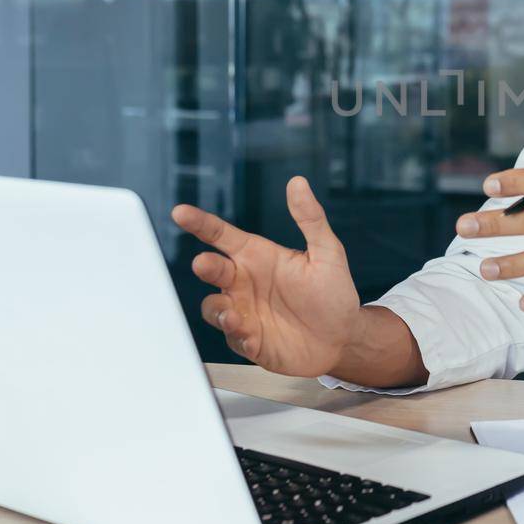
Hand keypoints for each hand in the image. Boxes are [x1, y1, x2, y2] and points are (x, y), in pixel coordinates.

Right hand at [172, 177, 359, 377]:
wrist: (342, 337)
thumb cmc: (333, 292)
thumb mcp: (327, 252)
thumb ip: (310, 219)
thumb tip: (298, 182)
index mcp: (258, 256)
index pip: (222, 236)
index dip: (200, 223)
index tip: (181, 212)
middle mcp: (245, 282)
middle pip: (213, 269)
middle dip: (205, 266)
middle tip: (203, 263)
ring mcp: (244, 311)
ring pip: (214, 307)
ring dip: (218, 309)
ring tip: (233, 315)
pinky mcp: (248, 340)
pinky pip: (233, 338)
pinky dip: (238, 337)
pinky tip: (252, 337)